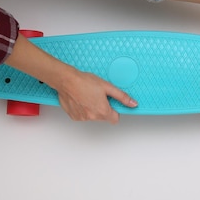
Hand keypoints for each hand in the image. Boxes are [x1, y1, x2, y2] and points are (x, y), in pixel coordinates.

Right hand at [5, 33, 136, 122]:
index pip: (115, 119)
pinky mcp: (73, 116)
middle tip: (98, 95)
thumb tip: (133, 104)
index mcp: (103, 111)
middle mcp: (92, 117)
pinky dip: (83, 109)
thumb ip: (122, 97)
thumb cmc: (85, 81)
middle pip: (103, 117)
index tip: (111, 103)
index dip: (115, 110)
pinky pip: (82, 115)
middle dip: (103, 108)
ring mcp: (82, 118)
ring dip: (92, 108)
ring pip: (92, 116)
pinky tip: (80, 99)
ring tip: (88, 95)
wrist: (66, 80)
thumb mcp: (107, 86)